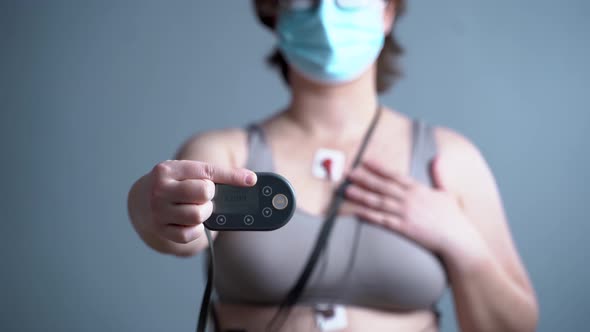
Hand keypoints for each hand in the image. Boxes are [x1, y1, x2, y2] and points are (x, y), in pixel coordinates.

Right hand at [145, 160, 256, 243]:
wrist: (141, 201)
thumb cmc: (174, 184)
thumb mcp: (189, 173)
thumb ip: (218, 174)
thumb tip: (251, 179)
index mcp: (168, 170)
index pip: (207, 172)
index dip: (232, 176)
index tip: (252, 180)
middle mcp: (160, 190)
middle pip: (203, 193)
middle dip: (209, 196)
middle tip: (203, 196)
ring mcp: (158, 211)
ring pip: (198, 215)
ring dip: (204, 213)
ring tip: (198, 208)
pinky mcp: (161, 230)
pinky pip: (189, 234)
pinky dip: (196, 229)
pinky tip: (191, 221)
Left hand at [343, 158, 483, 257]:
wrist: (457, 240)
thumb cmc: (454, 218)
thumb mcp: (448, 192)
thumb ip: (440, 175)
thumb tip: (438, 158)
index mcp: (419, 189)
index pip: (395, 175)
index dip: (379, 168)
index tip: (365, 161)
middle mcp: (410, 199)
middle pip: (382, 186)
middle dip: (364, 178)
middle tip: (348, 172)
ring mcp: (405, 214)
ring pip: (379, 202)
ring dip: (362, 196)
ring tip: (347, 190)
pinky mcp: (403, 228)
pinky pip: (382, 220)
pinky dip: (369, 215)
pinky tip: (357, 211)